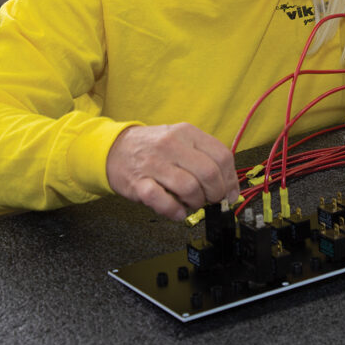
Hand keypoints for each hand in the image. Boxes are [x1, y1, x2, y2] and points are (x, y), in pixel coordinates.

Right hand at [106, 124, 239, 220]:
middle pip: (209, 173)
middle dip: (216, 193)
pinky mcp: (139, 183)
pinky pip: (163, 201)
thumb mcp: (181, 140)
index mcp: (187, 132)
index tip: (230, 193)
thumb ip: (205, 157)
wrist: (114, 148)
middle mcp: (171, 145)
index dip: (230, 179)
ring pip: (189, 187)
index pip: (221, 156)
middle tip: (212, 200)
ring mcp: (154, 163)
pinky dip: (175, 211)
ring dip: (197, 203)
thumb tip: (229, 185)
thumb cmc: (153, 148)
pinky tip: (178, 211)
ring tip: (193, 204)